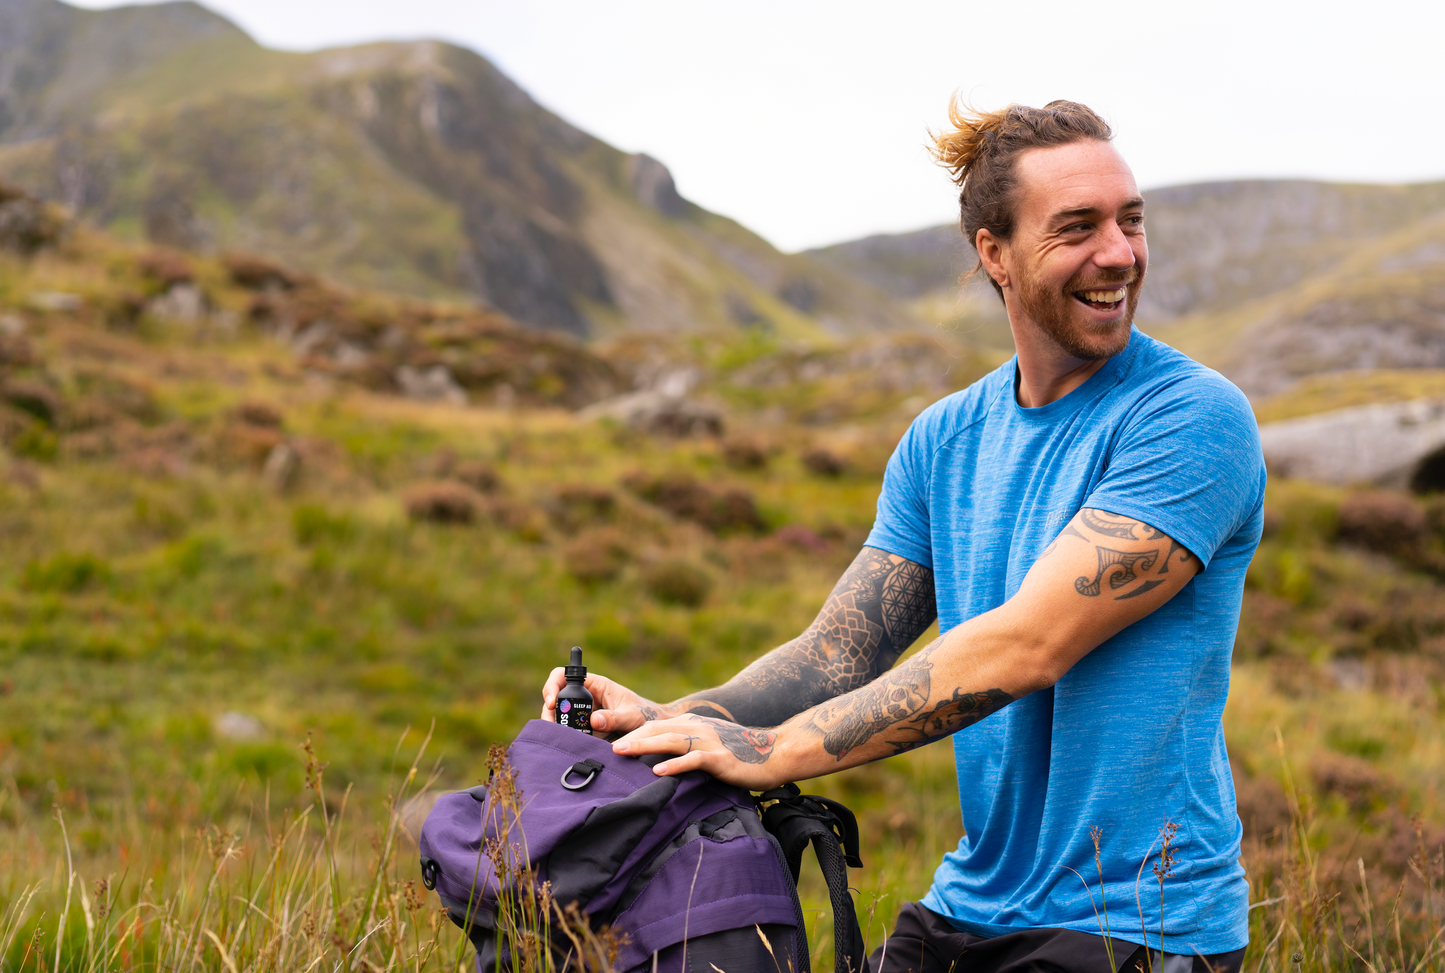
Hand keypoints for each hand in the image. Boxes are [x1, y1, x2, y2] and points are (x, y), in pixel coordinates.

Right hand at [539, 669, 670, 734]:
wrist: (654, 731)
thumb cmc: (645, 715)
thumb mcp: (631, 716)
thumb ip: (614, 718)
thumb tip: (593, 720)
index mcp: (595, 685)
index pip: (564, 675)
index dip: (552, 685)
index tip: (551, 702)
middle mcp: (586, 696)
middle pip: (556, 697)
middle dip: (550, 711)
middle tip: (552, 728)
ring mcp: (583, 712)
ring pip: (559, 715)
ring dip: (555, 726)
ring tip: (560, 739)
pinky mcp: (584, 728)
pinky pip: (568, 730)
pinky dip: (564, 736)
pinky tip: (567, 745)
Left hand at [611, 714, 788, 789]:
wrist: (774, 753)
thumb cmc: (741, 754)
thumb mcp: (710, 744)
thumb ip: (687, 748)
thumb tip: (659, 763)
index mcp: (694, 724)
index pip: (657, 725)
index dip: (634, 732)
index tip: (611, 742)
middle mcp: (699, 728)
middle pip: (658, 729)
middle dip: (632, 737)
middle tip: (607, 747)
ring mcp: (709, 742)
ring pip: (671, 740)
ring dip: (645, 745)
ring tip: (623, 752)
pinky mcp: (720, 758)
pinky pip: (694, 760)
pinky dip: (675, 765)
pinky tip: (659, 772)